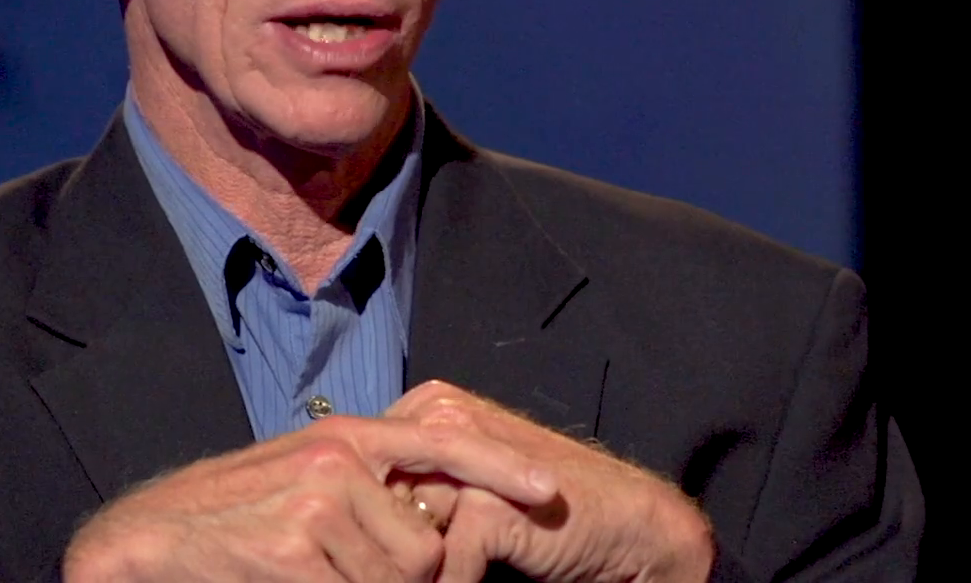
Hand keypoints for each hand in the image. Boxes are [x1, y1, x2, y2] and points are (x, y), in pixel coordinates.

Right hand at [61, 399, 559, 581]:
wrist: (147, 538)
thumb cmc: (232, 517)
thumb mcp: (303, 480)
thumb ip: (365, 488)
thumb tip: (430, 522)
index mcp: (346, 436)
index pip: (444, 440)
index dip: (501, 467)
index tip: (548, 491)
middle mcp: (338, 458)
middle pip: (426, 543)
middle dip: (405, 577)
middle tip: (343, 573)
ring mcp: (317, 502)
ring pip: (400, 577)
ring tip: (311, 576)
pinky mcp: (296, 549)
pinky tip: (289, 581)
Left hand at [385, 382, 714, 582]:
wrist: (624, 521)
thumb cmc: (544, 504)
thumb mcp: (464, 477)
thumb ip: (413, 478)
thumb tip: (345, 508)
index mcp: (433, 405)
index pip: (361, 463)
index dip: (366, 511)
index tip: (371, 541)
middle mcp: (443, 416)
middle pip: (375, 496)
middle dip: (386, 540)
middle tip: (398, 565)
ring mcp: (466, 458)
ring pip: (401, 532)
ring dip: (415, 568)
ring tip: (437, 573)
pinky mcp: (491, 505)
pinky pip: (440, 563)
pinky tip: (476, 580)